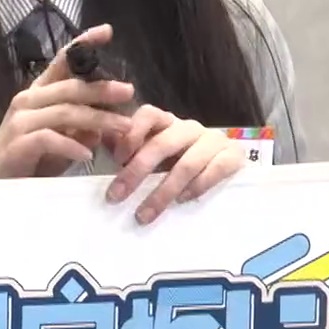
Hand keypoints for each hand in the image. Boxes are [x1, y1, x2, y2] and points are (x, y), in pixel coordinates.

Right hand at [0, 24, 137, 180]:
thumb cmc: (30, 160)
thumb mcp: (62, 141)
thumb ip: (81, 129)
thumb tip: (104, 125)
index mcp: (38, 93)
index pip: (61, 62)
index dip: (82, 45)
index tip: (106, 31)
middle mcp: (27, 100)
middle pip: (69, 87)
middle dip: (101, 89)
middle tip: (128, 92)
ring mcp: (20, 120)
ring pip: (64, 111)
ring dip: (97, 119)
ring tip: (123, 128)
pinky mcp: (17, 142)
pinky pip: (49, 138)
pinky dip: (71, 146)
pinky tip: (88, 156)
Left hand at [103, 106, 246, 224]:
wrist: (225, 162)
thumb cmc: (176, 158)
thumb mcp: (148, 151)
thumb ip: (123, 146)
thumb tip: (95, 140)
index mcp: (165, 121)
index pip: (147, 114)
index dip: (130, 135)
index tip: (116, 160)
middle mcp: (188, 127)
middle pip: (162, 145)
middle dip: (136, 172)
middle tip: (116, 197)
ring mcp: (213, 140)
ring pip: (187, 164)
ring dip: (163, 191)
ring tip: (144, 214)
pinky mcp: (234, 156)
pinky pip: (216, 170)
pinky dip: (198, 186)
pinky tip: (182, 201)